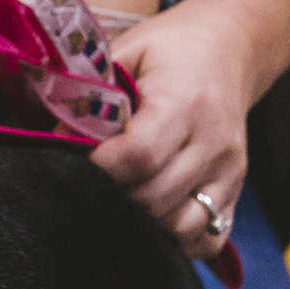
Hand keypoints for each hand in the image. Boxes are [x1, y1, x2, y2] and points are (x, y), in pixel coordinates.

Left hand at [93, 0, 259, 259]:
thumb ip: (91, 97)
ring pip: (181, 224)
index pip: (140, 155)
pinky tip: (152, 222)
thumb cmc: (169, 50)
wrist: (230, 48)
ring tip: (116, 203)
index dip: (100, 170)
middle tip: (88, 187)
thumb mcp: (125, 53)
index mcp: (184, 101)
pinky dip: (177, 240)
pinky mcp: (235, 190)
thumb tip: (54, 143)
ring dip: (141, 224)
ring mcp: (228, 171)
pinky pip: (208, 236)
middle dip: (111, 199)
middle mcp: (213, 141)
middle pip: (155, 197)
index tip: (75, 166)